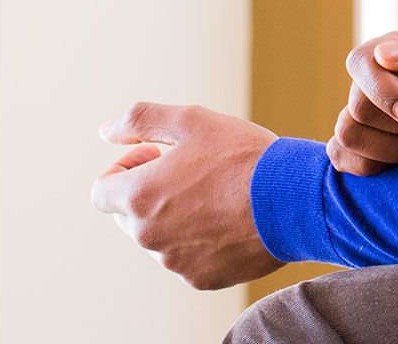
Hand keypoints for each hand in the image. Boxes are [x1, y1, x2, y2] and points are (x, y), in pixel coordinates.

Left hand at [88, 102, 278, 290]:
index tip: (155, 156)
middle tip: (192, 171)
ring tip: (220, 194)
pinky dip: (202, 240)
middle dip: (150, 193)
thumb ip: (139, 121)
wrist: (295, 200)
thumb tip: (104, 130)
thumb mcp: (192, 120)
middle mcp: (148, 235)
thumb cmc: (243, 156)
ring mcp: (174, 261)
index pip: (101, 191)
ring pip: (161, 238)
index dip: (124, 169)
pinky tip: (232, 219)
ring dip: (177, 216)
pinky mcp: (201, 277)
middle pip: (129, 216)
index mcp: (138, 196)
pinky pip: (188, 258)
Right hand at [330, 28, 397, 176]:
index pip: (362, 62)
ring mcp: (364, 118)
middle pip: (358, 106)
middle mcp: (374, 82)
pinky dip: (377, 165)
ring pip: (348, 134)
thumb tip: (384, 53)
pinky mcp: (360, 150)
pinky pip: (342, 157)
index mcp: (397, 53)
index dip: (385, 93)